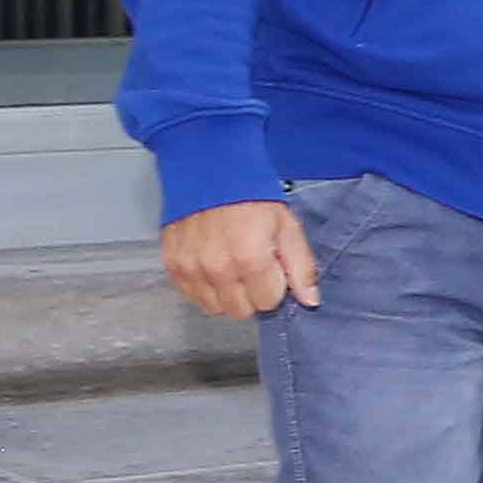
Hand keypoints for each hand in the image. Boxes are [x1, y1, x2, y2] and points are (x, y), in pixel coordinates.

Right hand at [160, 200, 319, 319]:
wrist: (208, 172)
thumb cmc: (251, 197)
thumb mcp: (287, 226)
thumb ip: (301, 267)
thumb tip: (309, 300)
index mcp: (250, 259)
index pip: (267, 302)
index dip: (274, 287)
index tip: (272, 269)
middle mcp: (216, 268)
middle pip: (240, 310)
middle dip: (252, 294)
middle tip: (252, 268)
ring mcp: (190, 268)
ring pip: (215, 307)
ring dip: (226, 293)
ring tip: (231, 265)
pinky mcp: (172, 265)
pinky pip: (191, 295)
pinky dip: (204, 287)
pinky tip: (212, 266)